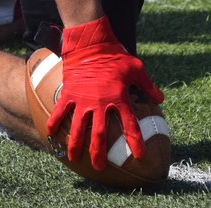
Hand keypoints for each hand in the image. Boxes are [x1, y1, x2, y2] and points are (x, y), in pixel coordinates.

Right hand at [48, 15, 163, 171]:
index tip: (138, 155)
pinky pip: (60, 111)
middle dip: (99, 153)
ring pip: (78, 128)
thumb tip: (161, 99)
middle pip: (99, 135)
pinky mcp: (69, 93)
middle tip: (99, 167)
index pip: (130, 126)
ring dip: (75, 144)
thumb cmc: (115, 55)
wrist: (90, 43)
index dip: (134, 142)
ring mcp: (83, 100)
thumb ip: (148, 86)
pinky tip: (49, 134)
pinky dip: (54, 122)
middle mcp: (100, 103)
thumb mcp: (137, 69)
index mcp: (119, 99)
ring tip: (73, 158)